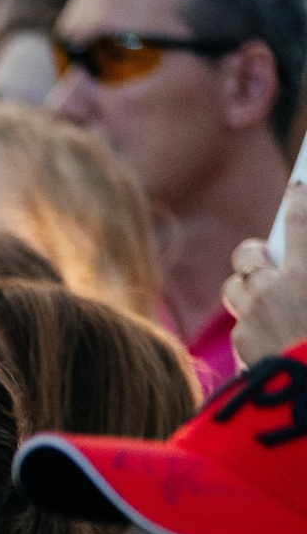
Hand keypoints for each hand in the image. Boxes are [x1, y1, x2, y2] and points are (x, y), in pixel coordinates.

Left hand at [227, 187, 306, 367]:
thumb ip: (304, 270)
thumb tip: (297, 266)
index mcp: (304, 274)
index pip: (300, 222)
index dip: (300, 200)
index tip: (298, 187)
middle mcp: (273, 290)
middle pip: (248, 254)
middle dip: (255, 250)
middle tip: (266, 252)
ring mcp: (252, 318)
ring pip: (234, 287)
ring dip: (247, 286)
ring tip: (264, 293)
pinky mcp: (242, 346)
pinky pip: (241, 324)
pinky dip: (253, 324)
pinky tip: (271, 334)